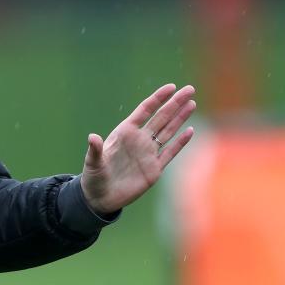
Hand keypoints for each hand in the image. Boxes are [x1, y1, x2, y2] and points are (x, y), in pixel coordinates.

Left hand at [80, 84, 195, 214]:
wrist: (101, 197)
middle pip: (161, 117)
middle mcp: (139, 140)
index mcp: (124, 133)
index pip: (145, 111)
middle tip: (189, 89)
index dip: (158, 98)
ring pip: (168, 131)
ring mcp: (148, 153)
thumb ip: (95, 150)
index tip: (171, 87)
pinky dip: (180, 142)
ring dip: (180, 118)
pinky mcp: (154, 168)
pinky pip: (170, 152)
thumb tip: (92, 137)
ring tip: (192, 103)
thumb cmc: (93, 177)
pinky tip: (190, 131)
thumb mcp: (93, 162)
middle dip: (175, 103)